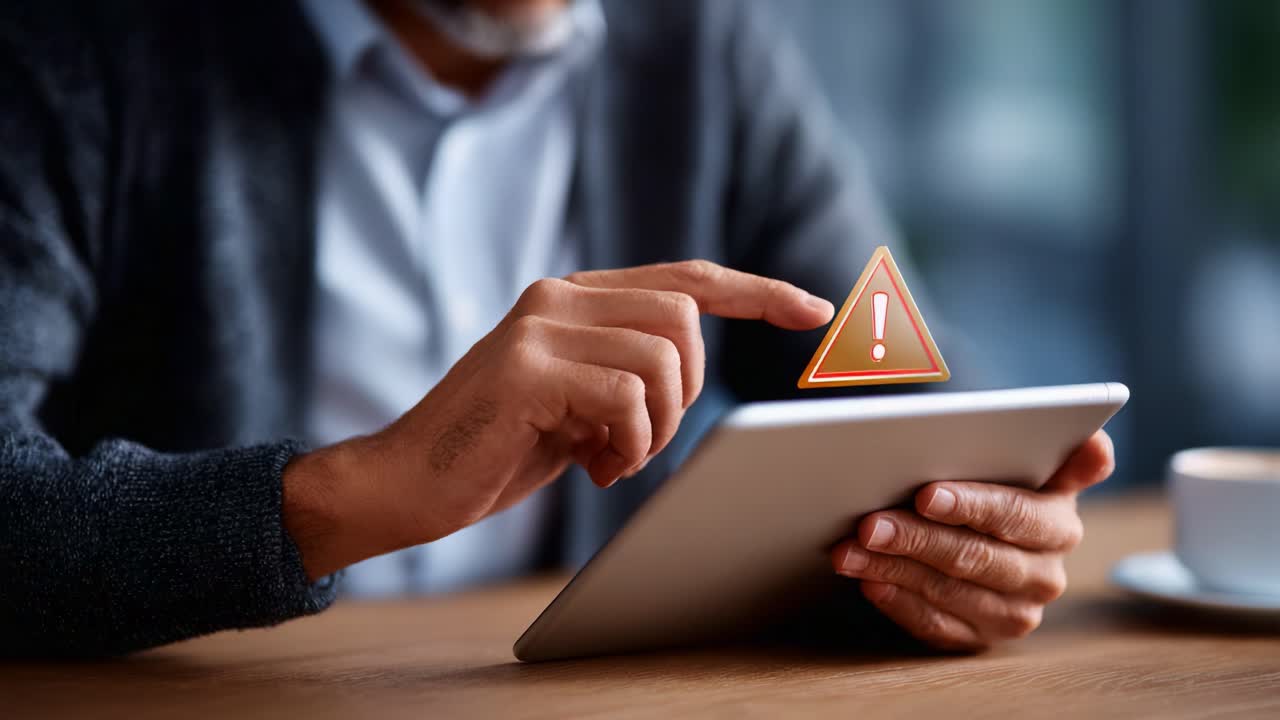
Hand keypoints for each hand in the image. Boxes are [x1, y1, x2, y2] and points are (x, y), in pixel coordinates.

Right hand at [285, 260, 834, 579]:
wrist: (407, 481)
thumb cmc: (499, 448)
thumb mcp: (577, 400)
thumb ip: (624, 367)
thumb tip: (690, 363)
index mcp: (576, 298)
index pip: (686, 279)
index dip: (757, 292)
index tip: (815, 311)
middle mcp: (559, 297)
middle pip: (686, 318)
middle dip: (687, 392)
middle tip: (640, 439)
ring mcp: (539, 326)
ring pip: (663, 357)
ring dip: (655, 426)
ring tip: (608, 457)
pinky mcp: (526, 368)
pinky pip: (627, 396)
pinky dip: (628, 445)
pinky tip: (590, 465)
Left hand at [829, 431, 1114, 650]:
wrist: (980, 526)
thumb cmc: (993, 482)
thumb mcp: (1026, 459)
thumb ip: (1062, 451)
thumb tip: (1094, 443)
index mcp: (1060, 524)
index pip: (1016, 515)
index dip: (971, 506)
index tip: (926, 495)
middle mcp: (1046, 575)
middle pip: (975, 556)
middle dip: (917, 538)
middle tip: (869, 523)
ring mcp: (1014, 613)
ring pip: (948, 592)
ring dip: (894, 569)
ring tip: (850, 550)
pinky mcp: (980, 637)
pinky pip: (937, 626)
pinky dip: (898, 603)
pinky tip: (869, 582)